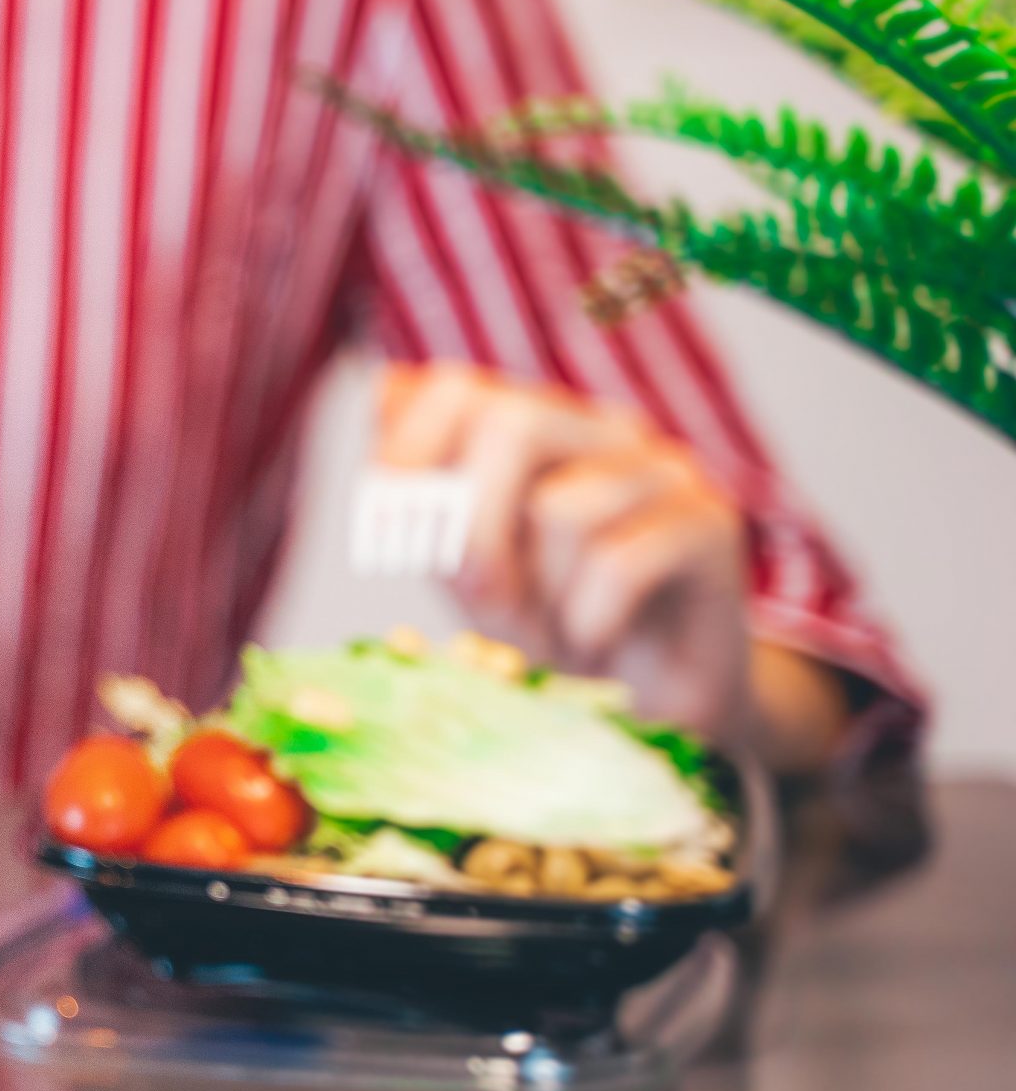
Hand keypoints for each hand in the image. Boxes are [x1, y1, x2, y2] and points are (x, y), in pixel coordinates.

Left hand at [375, 362, 751, 738]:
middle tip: (479, 599)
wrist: (652, 701)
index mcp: (535, 425)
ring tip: (556, 631)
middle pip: (510, 422)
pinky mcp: (709, 525)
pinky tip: (597, 640)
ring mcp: (661, 470)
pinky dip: (588, 621)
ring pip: (562, 507)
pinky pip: (620, 562)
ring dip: (539, 595)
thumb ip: (425, 493)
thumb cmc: (549, 624)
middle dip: (472, 527)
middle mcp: (599, 430)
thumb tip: (380, 391)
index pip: (454, 389)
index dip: (405, 460)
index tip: (390, 542)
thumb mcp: (463, 563)